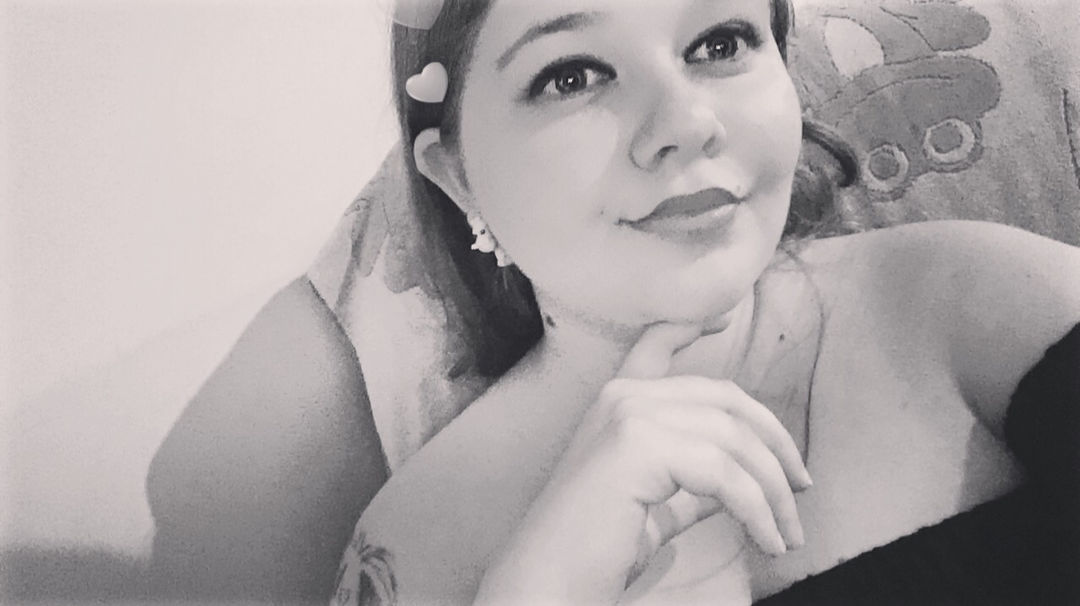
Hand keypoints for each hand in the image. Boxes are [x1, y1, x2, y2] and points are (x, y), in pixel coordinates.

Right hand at [474, 323, 811, 604]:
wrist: (547, 582)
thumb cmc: (592, 553)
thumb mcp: (654, 508)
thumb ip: (692, 485)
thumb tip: (742, 480)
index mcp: (618, 403)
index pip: (658, 344)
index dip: (694, 325)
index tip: (726, 315)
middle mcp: (623, 396)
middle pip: (726, 400)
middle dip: (775, 443)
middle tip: (800, 489)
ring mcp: (630, 415)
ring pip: (734, 439)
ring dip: (773, 490)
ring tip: (787, 534)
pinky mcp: (639, 446)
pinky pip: (726, 474)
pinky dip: (759, 510)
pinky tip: (768, 540)